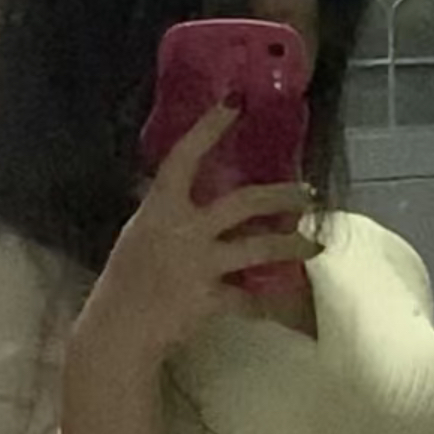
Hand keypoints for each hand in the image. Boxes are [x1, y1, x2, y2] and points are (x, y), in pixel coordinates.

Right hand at [89, 103, 320, 362]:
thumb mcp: (138, 234)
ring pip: (259, 248)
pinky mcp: (211, 299)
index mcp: (159, 208)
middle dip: (280, 195)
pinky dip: (261, 303)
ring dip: (292, 245)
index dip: (209, 128)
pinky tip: (276, 304)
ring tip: (315, 245)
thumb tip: (182, 195)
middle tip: (307, 192)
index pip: (185, 157)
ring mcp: (201, 264)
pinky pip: (247, 299)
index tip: (235, 104)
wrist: (117, 329)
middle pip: (244, 202)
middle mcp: (185, 229)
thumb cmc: (121, 281)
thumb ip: (165, 214)